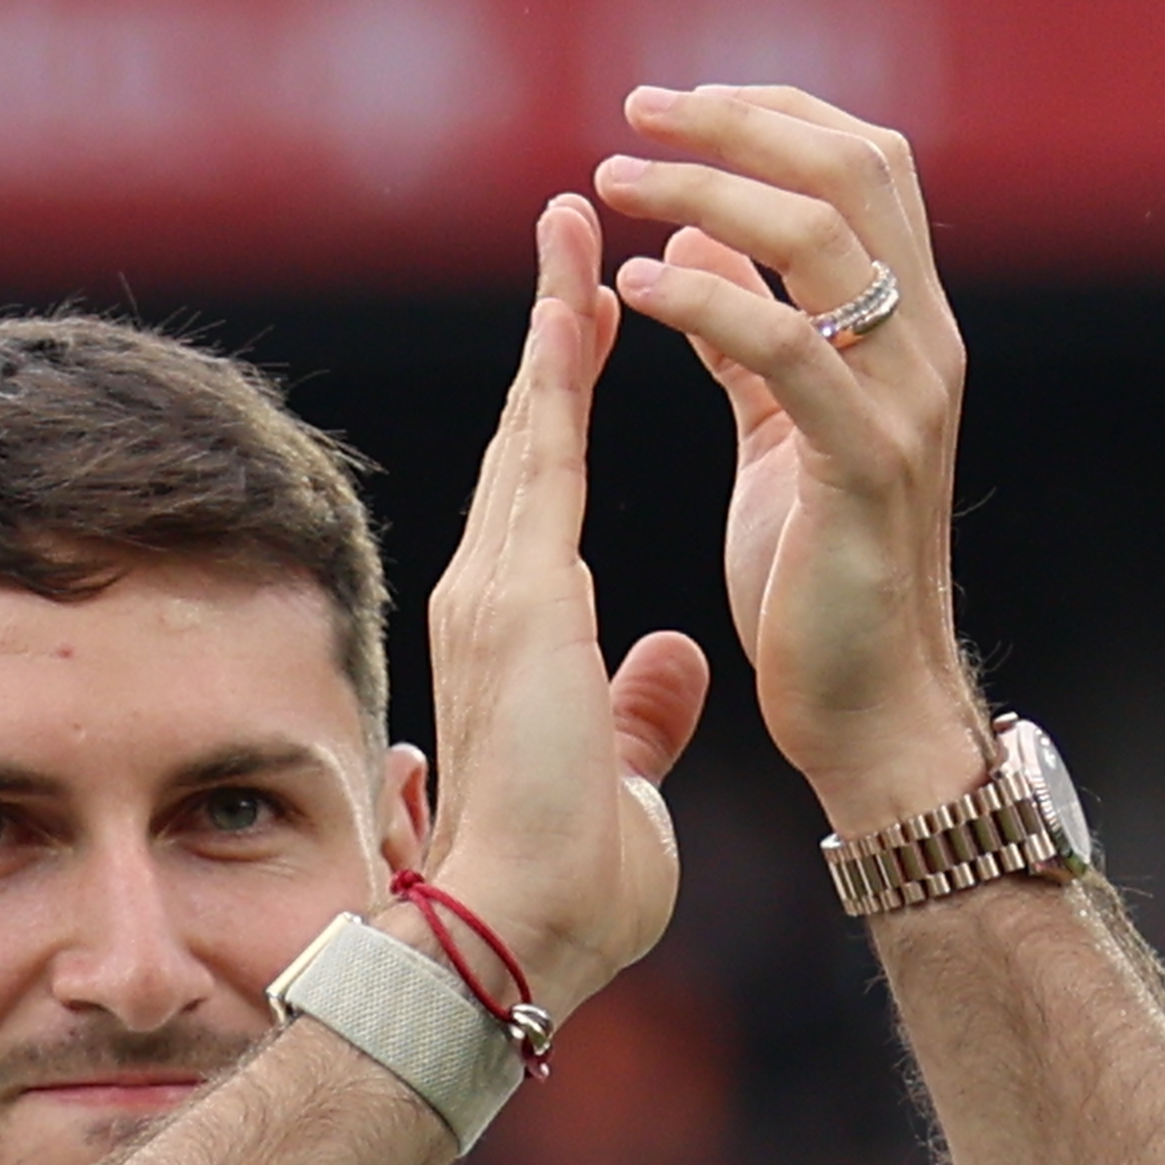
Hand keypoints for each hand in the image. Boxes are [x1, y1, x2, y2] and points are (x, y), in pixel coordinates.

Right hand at [408, 192, 703, 1014]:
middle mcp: (493, 595)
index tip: (594, 326)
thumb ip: (639, 709)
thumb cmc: (567, 885)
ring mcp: (494, 591)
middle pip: (526, 439)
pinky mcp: (516, 600)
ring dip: (553, 325)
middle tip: (573, 233)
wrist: (519, 934)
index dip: (565, 404)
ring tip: (572, 230)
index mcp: (520, 632)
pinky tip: (580, 305)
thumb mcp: (621, 774)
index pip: (546, 492)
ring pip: (528, 431)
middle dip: (553, 333)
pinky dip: (559, 378)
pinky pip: (543, 463)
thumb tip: (671, 663)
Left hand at [588, 85, 984, 828]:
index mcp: (909, 328)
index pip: (865, 164)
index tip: (674, 104)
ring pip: (823, 240)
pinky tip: (636, 290)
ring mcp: (904, 403)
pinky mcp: (863, 467)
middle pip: (853, 171)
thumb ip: (752, 329)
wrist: (871, 707)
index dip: (772, 113)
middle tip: (636, 116)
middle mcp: (924, 347)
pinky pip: (790, 352)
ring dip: (708, 197)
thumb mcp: (782, 426)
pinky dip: (712, 304)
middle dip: (739, 125)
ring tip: (616, 190)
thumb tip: (700, 237)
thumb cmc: (818, 575)